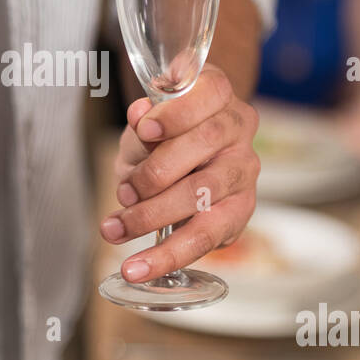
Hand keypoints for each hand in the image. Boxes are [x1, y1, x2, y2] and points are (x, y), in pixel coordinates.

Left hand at [100, 66, 259, 282]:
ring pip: (205, 193)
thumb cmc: (165, 134)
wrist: (191, 155)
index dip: (178, 112)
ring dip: (153, 215)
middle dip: (156, 171)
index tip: (144, 128)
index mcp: (216, 94)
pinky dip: (169, 255)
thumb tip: (140, 116)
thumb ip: (144, 125)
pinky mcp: (240, 210)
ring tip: (115, 230)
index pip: (211, 92)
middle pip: (206, 143)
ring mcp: (244, 170)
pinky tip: (140, 267)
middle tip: (122, 192)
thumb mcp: (147, 124)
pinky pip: (206, 237)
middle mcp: (238, 129)